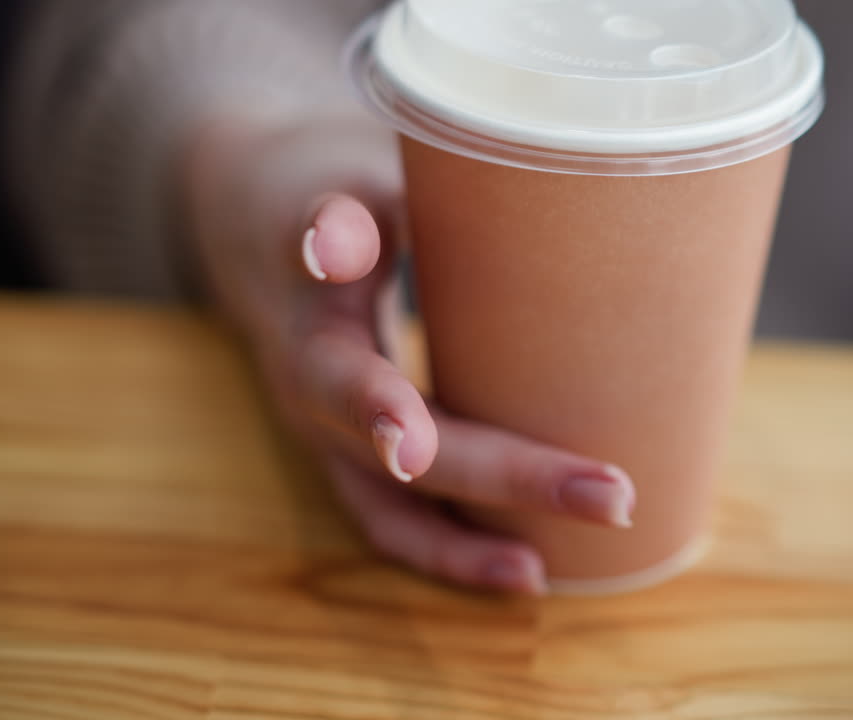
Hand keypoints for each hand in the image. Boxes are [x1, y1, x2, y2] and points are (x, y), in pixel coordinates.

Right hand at [182, 116, 634, 593]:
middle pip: (388, 445)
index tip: (410, 442)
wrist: (244, 220)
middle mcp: (303, 376)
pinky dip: (451, 547)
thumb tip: (375, 222)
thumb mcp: (344, 175)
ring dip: (463, 545)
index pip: (337, 351)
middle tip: (609, 493)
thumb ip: (363, 208)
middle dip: (501, 474)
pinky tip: (524, 567)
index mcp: (305, 299)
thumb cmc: (323, 190)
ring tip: (540, 574)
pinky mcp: (343, 451)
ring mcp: (321, 425)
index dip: (372, 395)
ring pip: (380, 505)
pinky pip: (389, 517)